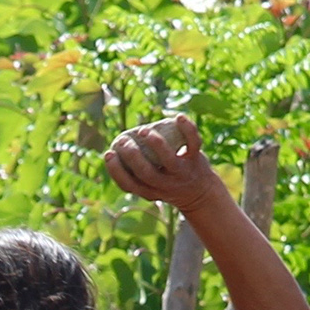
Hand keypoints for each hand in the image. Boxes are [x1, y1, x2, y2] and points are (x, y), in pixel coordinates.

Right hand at [104, 115, 225, 212]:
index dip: (116, 170)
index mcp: (149, 190)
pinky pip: (193, 144)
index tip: (108, 153)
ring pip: (168, 160)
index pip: (128, 184)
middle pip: (146, 173)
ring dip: (156, 144)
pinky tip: (178, 117)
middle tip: (123, 141)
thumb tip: (117, 144)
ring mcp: (182, 172)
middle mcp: (165, 184)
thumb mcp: (150, 184)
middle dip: (132, 156)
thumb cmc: (166, 181)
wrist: (201, 192)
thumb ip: (134, 169)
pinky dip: (187, 129)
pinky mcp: (196, 159)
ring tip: (143, 131)